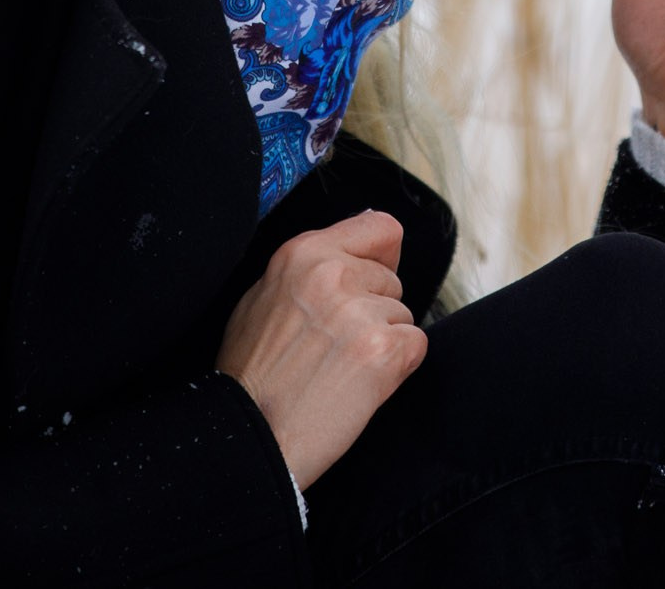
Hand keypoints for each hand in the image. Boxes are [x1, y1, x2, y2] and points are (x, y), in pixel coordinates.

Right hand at [216, 209, 426, 488]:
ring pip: (403, 315)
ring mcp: (360, 311)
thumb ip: (308, 270)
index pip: (381, 228)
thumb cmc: (250, 377)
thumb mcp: (261, 298)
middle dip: (375, 311)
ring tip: (340, 369)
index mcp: (302, 253)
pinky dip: (397, 368)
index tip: (370, 282)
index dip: (380, 259)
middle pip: (392, 280)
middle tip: (335, 347)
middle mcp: (334, 274)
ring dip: (383, 342)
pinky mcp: (383, 350)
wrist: (249, 437)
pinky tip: (359, 384)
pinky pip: (415, 346)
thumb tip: (354, 253)